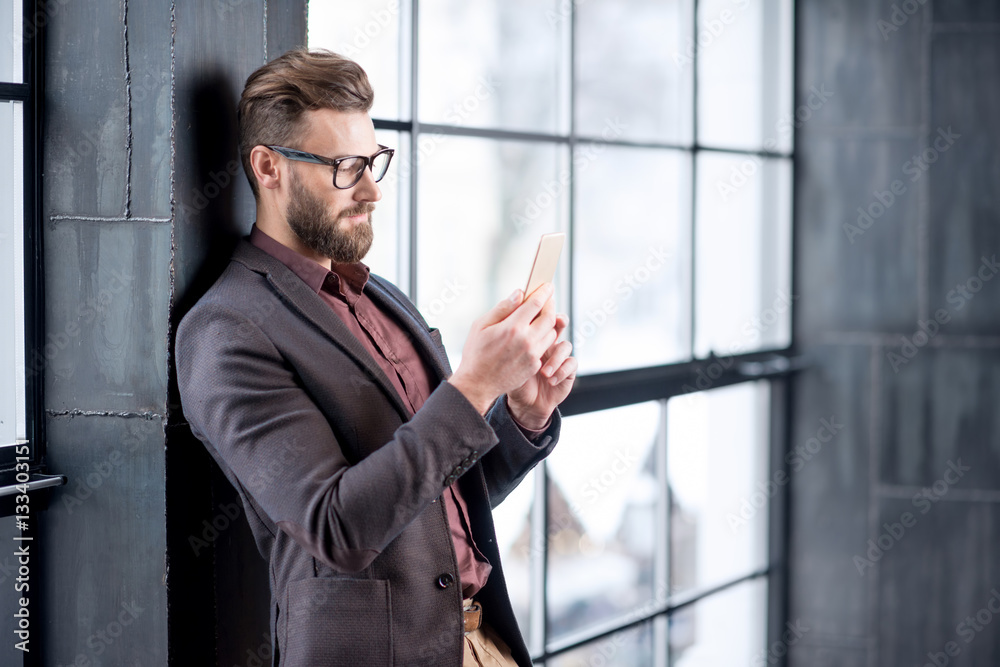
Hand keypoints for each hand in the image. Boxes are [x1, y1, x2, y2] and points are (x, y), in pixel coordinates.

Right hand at [448, 283, 559, 414]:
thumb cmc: (476, 353)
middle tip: (547, 300)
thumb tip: (519, 293)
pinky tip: (535, 334)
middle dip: (550, 306)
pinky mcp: (534, 366)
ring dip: (549, 323)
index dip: (544, 293)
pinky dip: (543, 338)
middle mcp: (527, 341)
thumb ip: (502, 308)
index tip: (548, 286)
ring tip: (540, 317)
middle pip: (549, 317)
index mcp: (513, 327)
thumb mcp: (481, 325)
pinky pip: (545, 347)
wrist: (477, 384)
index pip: (536, 304)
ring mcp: (533, 355)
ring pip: (551, 333)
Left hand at [507, 312, 576, 428]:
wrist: (521, 403)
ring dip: (556, 356)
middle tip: (557, 321)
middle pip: (559, 325)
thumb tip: (516, 297)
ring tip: (544, 372)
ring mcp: (558, 357)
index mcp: (532, 336)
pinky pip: (572, 364)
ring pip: (566, 345)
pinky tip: (550, 379)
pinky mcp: (567, 371)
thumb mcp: (504, 354)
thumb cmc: (510, 377)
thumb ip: (509, 328)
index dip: (545, 308)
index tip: (545, 302)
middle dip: (559, 322)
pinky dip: (562, 370)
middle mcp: (547, 344)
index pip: (540, 316)